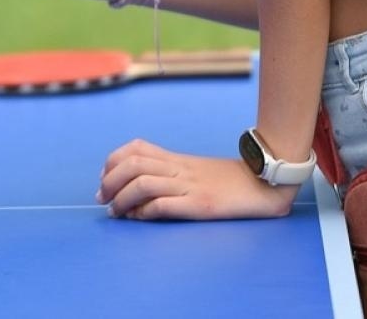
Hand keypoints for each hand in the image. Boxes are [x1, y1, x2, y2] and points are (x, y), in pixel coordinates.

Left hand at [97, 139, 298, 220]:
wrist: (264, 184)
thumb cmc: (230, 181)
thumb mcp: (197, 171)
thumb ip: (172, 173)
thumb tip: (140, 194)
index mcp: (178, 159)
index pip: (137, 148)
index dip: (114, 161)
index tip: (105, 178)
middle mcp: (180, 169)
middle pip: (134, 163)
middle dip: (111, 180)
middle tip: (102, 198)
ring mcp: (190, 186)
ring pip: (144, 182)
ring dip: (122, 197)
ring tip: (115, 212)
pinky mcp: (201, 204)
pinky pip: (165, 204)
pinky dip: (146, 211)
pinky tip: (139, 218)